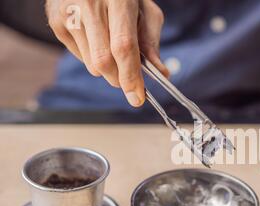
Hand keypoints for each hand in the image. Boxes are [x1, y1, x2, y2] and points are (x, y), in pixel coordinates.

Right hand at [46, 0, 168, 106]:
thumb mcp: (145, 10)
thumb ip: (151, 42)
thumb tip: (160, 72)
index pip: (123, 46)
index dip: (131, 76)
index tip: (137, 98)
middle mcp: (89, 3)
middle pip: (104, 61)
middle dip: (120, 79)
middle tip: (130, 80)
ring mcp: (68, 12)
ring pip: (91, 64)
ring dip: (107, 69)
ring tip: (112, 46)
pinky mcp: (56, 21)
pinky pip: (79, 57)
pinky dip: (92, 58)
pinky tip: (96, 38)